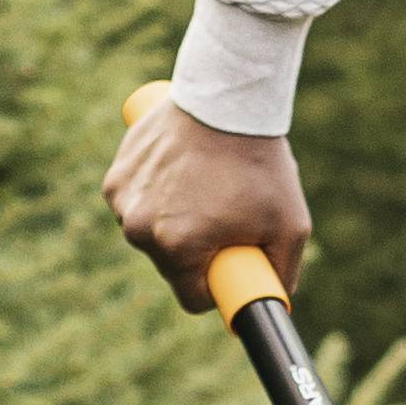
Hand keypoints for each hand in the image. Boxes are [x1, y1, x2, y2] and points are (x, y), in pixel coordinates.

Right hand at [103, 100, 310, 313]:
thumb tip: (273, 307)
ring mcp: (123, 201)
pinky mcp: (115, 177)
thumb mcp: (290, 227)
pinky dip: (155, 198)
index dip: (217, 287)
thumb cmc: (260, 163)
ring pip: (151, 236)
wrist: (226, 97)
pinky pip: (136, 206)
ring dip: (172, 225)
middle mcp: (140, 228)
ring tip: (202, 191)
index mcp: (177, 248)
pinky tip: (180, 175)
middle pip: (170, 267)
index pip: (193, 299)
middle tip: (222, 217)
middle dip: (196, 253)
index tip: (230, 262)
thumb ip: (283, 274)